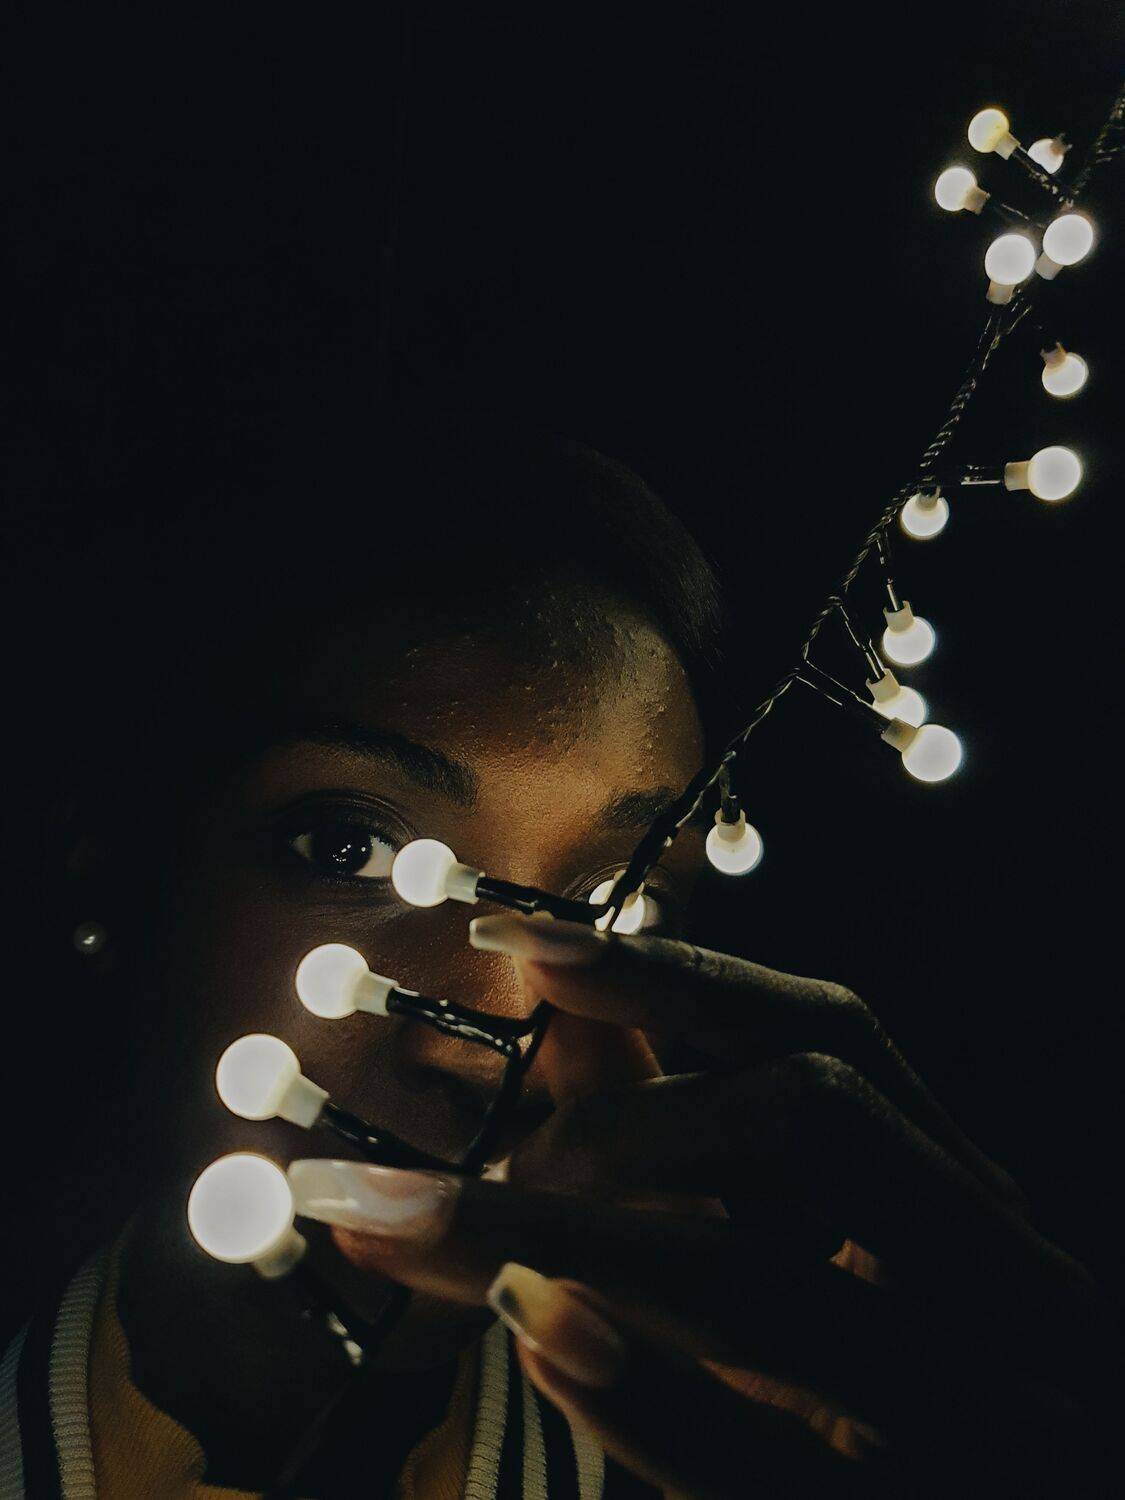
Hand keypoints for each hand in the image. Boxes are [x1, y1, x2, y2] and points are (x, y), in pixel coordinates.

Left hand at [289, 915, 1112, 1496]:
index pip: (830, 1031)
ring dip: (576, 1240)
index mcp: (970, 1201)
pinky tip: (532, 1330)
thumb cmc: (886, 1406)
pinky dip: (636, 1388)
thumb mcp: (808, 1264)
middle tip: (494, 1157)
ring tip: (435, 1227)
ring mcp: (984, 1417)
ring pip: (763, 1284)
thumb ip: (690, 1138)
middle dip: (622, 1121)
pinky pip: (756, 1461)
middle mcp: (1006, 1283)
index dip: (670, 974)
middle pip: (807, 1119)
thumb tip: (559, 1009)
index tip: (517, 935)